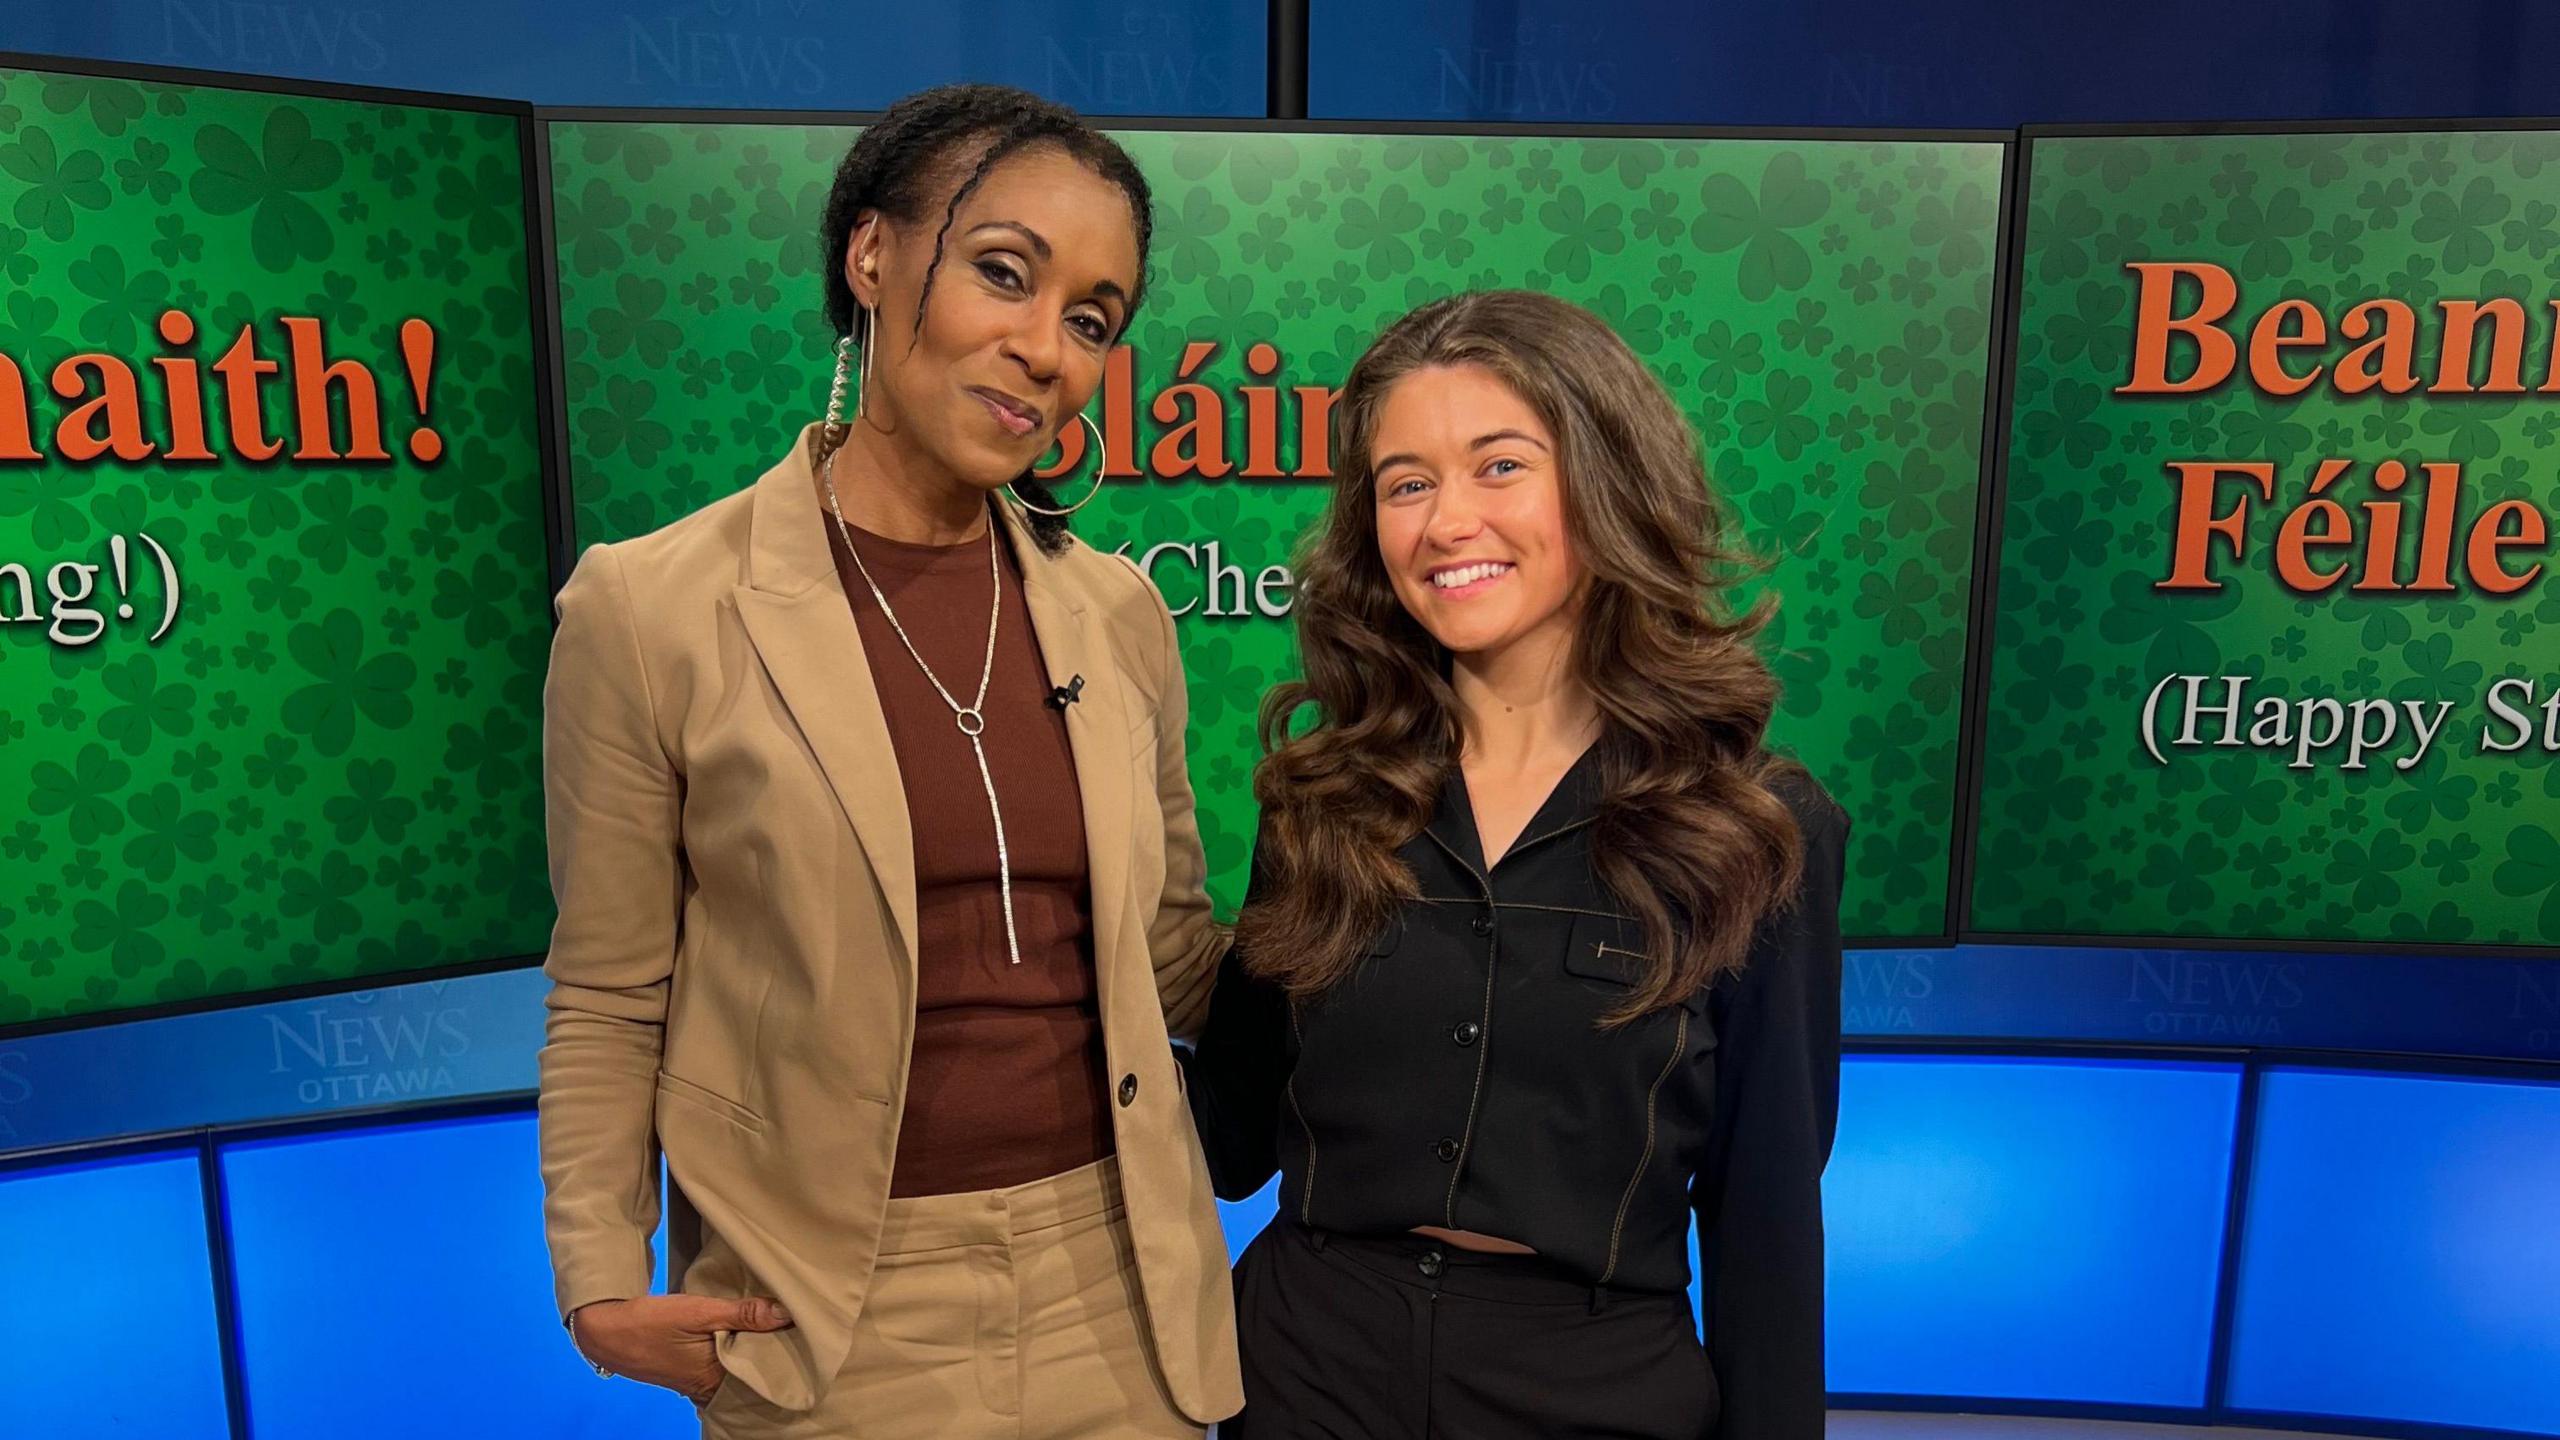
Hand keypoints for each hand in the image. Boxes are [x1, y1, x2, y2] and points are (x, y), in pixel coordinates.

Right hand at [570, 1294, 794, 1404]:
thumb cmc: (650, 1322)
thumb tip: (786, 1313)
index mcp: (715, 1379)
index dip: (784, 1351)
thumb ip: (742, 1314)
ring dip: (752, 1350)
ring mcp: (699, 1384)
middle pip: (753, 1372)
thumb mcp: (699, 1311)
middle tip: (795, 1326)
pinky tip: (744, 1335)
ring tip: (774, 1326)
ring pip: (738, 1368)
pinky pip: (723, 1366)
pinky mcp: (691, 1375)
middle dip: (772, 1351)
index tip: (804, 1332)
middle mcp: (709, 1388)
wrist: (606, 1331)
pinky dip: (734, 1352)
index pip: (764, 1371)